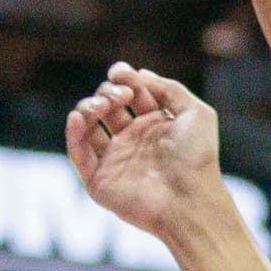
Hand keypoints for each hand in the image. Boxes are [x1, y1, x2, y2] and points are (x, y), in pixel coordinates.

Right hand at [68, 65, 227, 244]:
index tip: (119, 72)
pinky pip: (78, 154)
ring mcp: (114, 160)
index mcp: (154, 125)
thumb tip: (140, 74)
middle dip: (108, 93)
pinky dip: (73, 134)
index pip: (131, 94)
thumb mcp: (196, 113)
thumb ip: (169, 89)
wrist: (189, 198)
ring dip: (88, 108)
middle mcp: (132, 141)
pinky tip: (77, 117)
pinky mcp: (99, 180)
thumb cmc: (197, 158)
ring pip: (88, 126)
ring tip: (101, 106)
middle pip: (107, 106)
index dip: (124, 79)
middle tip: (121, 97)